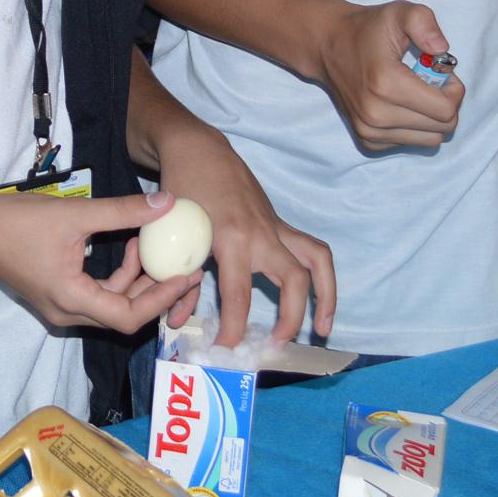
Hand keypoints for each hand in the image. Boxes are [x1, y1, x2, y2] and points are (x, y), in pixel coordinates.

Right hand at [0, 189, 201, 335]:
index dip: (161, 298)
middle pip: (123, 315)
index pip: (128, 316)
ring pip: (111, 305)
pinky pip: (96, 295)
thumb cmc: (15, 221)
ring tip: (148, 246)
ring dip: (134, 281)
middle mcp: (67, 313)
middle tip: (181, 266)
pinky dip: (116, 277)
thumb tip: (167, 203)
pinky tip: (123, 246)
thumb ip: (122, 211)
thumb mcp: (75, 213)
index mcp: (71, 300)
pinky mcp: (55, 295)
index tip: (184, 275)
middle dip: (154, 291)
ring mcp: (60, 306)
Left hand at [139, 110, 334, 345]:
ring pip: (318, 260)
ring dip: (326, 295)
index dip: (235, 326)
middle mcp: (262, 233)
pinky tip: (316, 298)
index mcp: (230, 237)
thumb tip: (179, 320)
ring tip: (323, 327)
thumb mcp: (171, 236)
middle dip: (291, 316)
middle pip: (293, 279)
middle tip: (277, 342)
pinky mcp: (280, 224)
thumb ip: (177, 280)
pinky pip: (312, 249)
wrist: (199, 150)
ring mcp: (276, 226)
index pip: (238, 293)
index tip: (227, 347)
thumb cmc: (180, 191)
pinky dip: (320, 275)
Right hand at [311, 2, 462, 151]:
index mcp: (386, 84)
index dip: (454, 91)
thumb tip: (441, 49)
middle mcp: (375, 114)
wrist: (328, 45)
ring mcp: (369, 130)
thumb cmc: (368, 29)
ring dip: (431, 118)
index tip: (442, 75)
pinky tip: (401, 104)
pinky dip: (415, 127)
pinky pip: (411, 143)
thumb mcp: (399, 11)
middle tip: (430, 82)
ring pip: (429, 140)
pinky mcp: (367, 140)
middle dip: (445, 104)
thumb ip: (424, 22)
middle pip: (441, 128)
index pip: (445, 110)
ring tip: (416, 93)